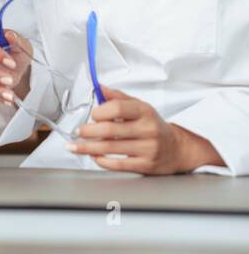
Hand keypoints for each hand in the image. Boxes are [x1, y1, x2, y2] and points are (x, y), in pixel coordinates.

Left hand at [67, 86, 197, 173]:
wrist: (177, 149)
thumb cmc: (153, 125)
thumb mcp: (139, 106)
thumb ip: (118, 97)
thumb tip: (98, 87)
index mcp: (144, 111)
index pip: (118, 108)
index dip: (100, 111)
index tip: (92, 115)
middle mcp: (147, 130)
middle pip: (110, 130)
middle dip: (88, 131)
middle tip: (77, 131)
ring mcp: (147, 149)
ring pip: (111, 148)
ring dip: (88, 147)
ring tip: (76, 145)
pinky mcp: (145, 166)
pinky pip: (118, 165)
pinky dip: (102, 161)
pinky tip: (94, 156)